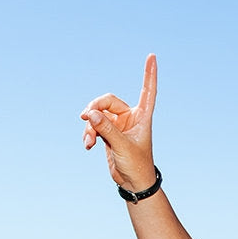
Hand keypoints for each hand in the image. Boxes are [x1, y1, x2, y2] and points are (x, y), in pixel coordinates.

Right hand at [82, 55, 158, 192]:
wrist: (132, 182)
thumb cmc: (136, 164)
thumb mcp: (122, 146)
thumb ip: (106, 129)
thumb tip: (90, 112)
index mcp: (142, 116)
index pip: (148, 90)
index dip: (150, 74)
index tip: (152, 56)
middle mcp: (130, 117)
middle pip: (108, 101)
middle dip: (95, 107)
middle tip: (85, 117)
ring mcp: (118, 124)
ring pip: (98, 114)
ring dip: (90, 126)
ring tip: (88, 140)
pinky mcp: (107, 133)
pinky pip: (93, 126)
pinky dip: (88, 133)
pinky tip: (87, 144)